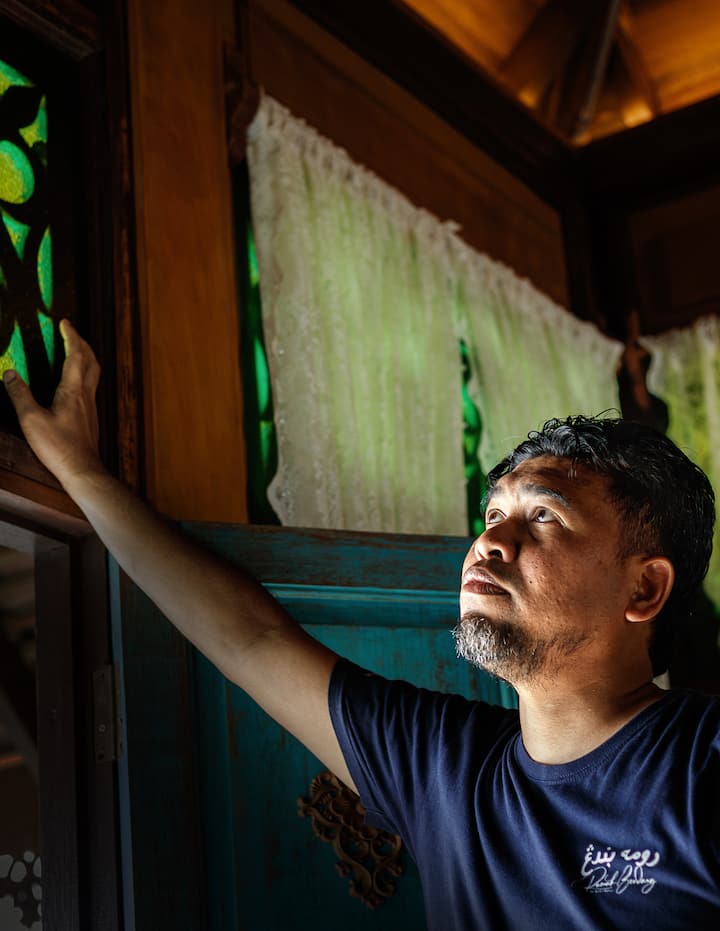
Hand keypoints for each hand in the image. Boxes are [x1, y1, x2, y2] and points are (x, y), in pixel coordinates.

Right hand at [3, 319, 104, 489]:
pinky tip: (76, 384)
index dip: (71, 336)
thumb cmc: (59, 447)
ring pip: (94, 374)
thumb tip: (8, 373)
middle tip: (72, 332)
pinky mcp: (90, 418)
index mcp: (73, 390)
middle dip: (82, 343)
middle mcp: (86, 395)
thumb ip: (19, 394)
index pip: (75, 355)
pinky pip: (90, 388)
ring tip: (76, 352)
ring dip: (86, 358)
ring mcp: (91, 407)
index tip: (65, 322)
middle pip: (91, 361)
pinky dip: (84, 375)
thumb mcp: (31, 420)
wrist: (82, 470)